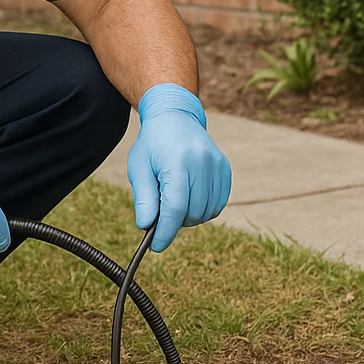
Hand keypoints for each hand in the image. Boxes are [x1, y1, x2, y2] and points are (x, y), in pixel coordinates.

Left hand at [126, 83, 231, 251]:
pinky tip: (189, 196)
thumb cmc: (152, 144)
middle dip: (174, 221)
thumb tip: (146, 226)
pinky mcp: (225, 169)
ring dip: (189, 216)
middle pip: (191, 213)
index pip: (175, 208)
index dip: (165, 231)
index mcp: (178, 162)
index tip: (156, 246)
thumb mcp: (139, 167)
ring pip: (206, 212)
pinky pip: (217, 204)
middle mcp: (202, 163)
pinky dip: (203, 209)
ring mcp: (217, 166)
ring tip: (174, 198)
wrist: (176, 117)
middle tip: (160, 209)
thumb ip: (143, 197)